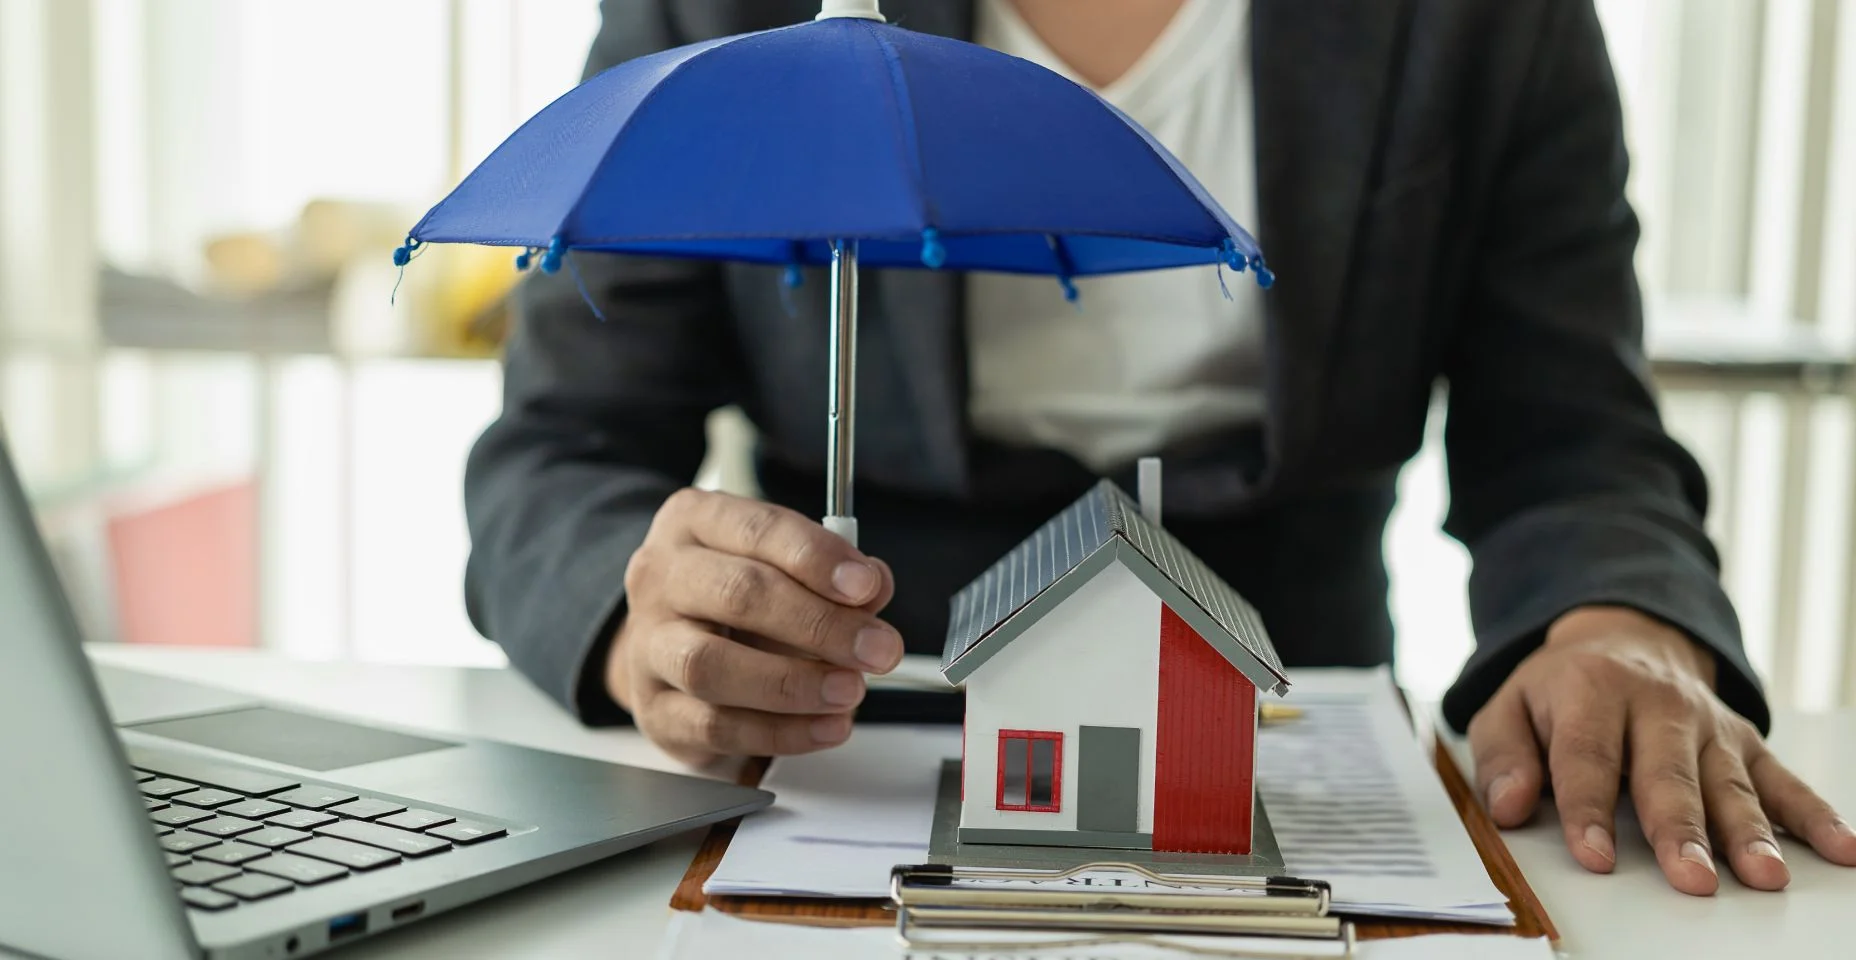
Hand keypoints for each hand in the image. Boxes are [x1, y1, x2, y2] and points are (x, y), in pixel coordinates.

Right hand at [605, 488, 903, 764]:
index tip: (866, 585)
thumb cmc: (735, 598)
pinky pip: (715, 726)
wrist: (671, 649)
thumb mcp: (783, 567)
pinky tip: (826, 726)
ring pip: (711, 666)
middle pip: (735, 594)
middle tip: (876, 648)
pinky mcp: (655, 710)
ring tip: (849, 690)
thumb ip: (834, 577)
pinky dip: (781, 731)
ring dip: (793, 683)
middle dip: (818, 624)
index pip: (757, 530)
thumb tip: (873, 589)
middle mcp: (661, 578)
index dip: (816, 558)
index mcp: (693, 523)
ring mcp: (648, 646)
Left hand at [1469, 605, 1855, 893]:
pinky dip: (1814, 815)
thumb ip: (1504, 756)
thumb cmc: (1560, 688)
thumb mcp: (1509, 706)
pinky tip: (1841, 848)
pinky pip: (1782, 779)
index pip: (1588, 756)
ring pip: (1729, 783)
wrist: (1624, 635)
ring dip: (1748, 831)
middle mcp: (1656, 705)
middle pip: (1667, 774)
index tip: (1594, 855)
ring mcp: (1708, 724)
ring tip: (1762, 875)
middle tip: (1691, 876)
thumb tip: (1508, 808)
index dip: (1588, 808)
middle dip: (1679, 827)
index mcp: (1591, 692)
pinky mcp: (1744, 740)